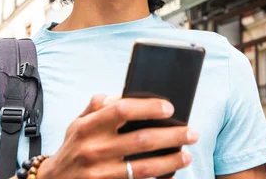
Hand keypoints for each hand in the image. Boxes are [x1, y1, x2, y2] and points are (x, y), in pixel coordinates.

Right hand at [37, 94, 197, 178]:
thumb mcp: (78, 122)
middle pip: (140, 140)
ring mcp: (99, 173)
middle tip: (191, 132)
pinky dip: (157, 177)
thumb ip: (98, 106)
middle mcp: (93, 149)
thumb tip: (125, 93)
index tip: (170, 107)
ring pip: (144, 168)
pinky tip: (171, 171)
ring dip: (170, 161)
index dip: (148, 107)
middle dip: (171, 136)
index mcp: (87, 126)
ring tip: (187, 154)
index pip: (121, 110)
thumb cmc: (74, 146)